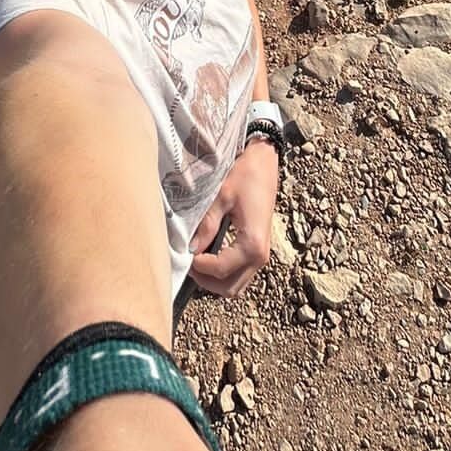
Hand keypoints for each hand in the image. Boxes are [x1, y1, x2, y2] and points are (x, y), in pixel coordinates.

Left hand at [188, 141, 278, 297]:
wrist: (265, 163)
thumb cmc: (245, 176)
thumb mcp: (222, 196)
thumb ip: (207, 225)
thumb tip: (191, 248)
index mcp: (252, 244)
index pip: (220, 270)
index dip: (199, 267)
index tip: (185, 254)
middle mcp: (260, 256)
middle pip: (230, 288)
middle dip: (206, 281)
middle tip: (188, 262)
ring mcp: (261, 255)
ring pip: (236, 285)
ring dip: (215, 281)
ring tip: (198, 261)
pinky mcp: (259, 250)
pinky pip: (241, 274)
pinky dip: (224, 274)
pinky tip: (210, 256)